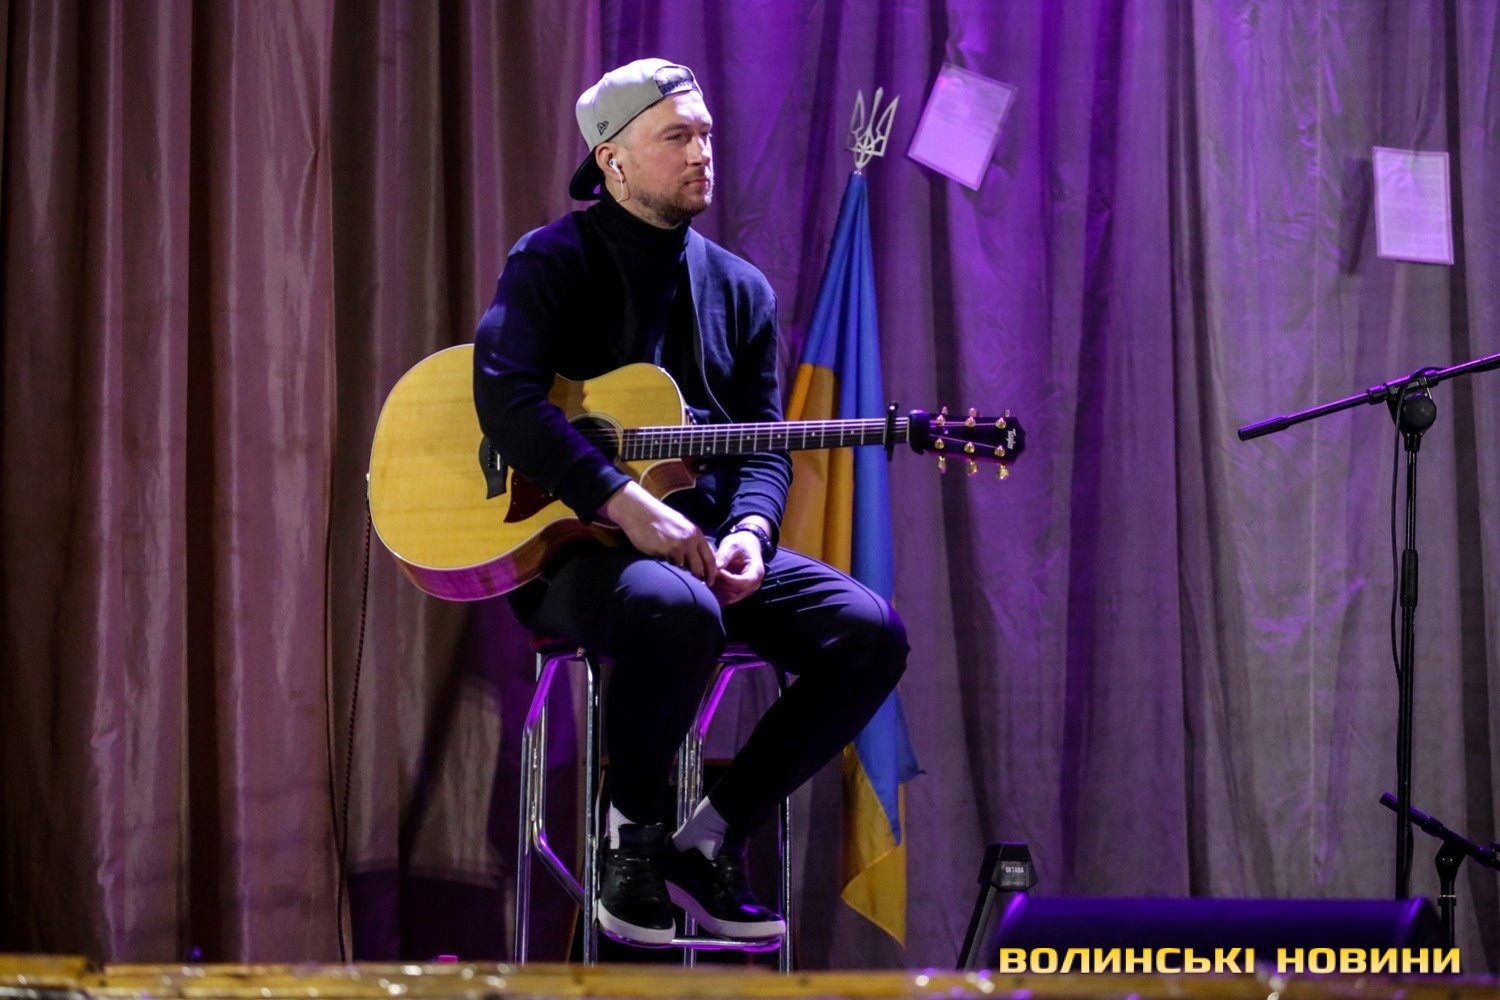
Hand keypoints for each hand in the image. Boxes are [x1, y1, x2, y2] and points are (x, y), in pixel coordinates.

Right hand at [602, 482, 717, 584]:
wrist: (640, 511)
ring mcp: (677, 546)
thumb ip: (691, 540)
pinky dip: (668, 568)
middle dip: (697, 578)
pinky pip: (670, 566)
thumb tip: (699, 558)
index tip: (709, 582)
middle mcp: (690, 540)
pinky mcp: (664, 551)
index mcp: (696, 533)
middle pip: (699, 568)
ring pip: (683, 569)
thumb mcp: (681, 525)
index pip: (710, 557)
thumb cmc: (658, 519)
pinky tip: (662, 562)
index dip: (711, 572)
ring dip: (680, 573)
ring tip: (673, 570)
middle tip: (693, 584)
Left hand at [711, 530, 765, 605]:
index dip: (727, 579)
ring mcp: (746, 591)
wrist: (745, 546)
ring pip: (729, 599)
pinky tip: (707, 584)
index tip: (715, 571)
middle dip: (719, 585)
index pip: (743, 583)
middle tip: (707, 575)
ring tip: (705, 579)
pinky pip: (725, 599)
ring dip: (716, 591)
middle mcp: (753, 585)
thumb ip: (724, 555)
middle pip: (735, 593)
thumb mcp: (731, 544)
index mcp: (756, 571)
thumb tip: (716, 567)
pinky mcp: (737, 593)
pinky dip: (715, 594)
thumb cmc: (740, 543)